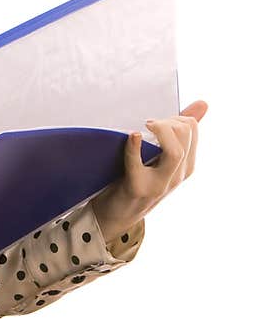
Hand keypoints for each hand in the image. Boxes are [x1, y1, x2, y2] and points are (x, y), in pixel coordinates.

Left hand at [90, 100, 207, 243]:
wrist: (115, 214)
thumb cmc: (136, 178)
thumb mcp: (160, 157)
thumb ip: (178, 132)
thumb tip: (202, 104)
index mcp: (185, 164)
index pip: (192, 129)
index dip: (175, 116)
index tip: (157, 121)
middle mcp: (177, 175)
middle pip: (185, 136)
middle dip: (167, 122)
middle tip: (148, 124)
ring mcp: (160, 184)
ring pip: (174, 152)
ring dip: (159, 132)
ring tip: (143, 127)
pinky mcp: (137, 189)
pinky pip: (137, 166)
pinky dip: (134, 149)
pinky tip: (132, 136)